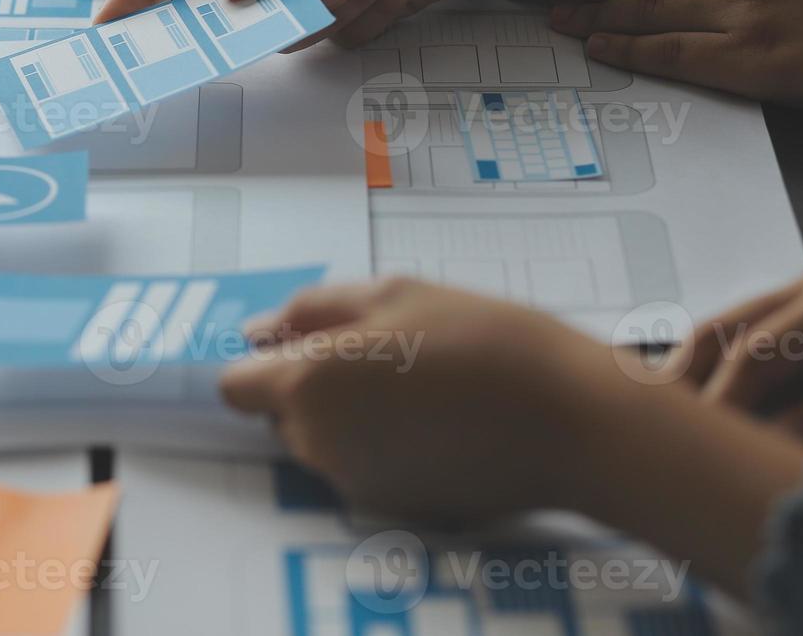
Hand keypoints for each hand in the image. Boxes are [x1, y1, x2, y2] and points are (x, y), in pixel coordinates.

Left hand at [222, 278, 608, 522]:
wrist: (566, 421)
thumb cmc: (480, 339)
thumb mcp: (393, 293)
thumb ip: (313, 311)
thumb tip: (258, 331)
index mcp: (307, 386)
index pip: (235, 387)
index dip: (262, 362)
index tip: (304, 343)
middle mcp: (317, 445)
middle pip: (282, 413)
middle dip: (314, 384)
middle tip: (387, 350)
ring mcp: (354, 484)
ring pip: (324, 440)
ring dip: (351, 413)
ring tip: (423, 382)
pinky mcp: (393, 509)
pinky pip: (365, 467)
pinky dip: (386, 445)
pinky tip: (440, 421)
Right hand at [676, 251, 802, 450]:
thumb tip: (777, 441)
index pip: (755, 352)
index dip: (719, 400)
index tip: (699, 447)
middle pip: (726, 325)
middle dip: (683, 375)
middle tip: (660, 423)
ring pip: (738, 324)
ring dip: (706, 370)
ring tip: (683, 417)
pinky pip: (769, 329)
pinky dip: (741, 366)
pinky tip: (734, 401)